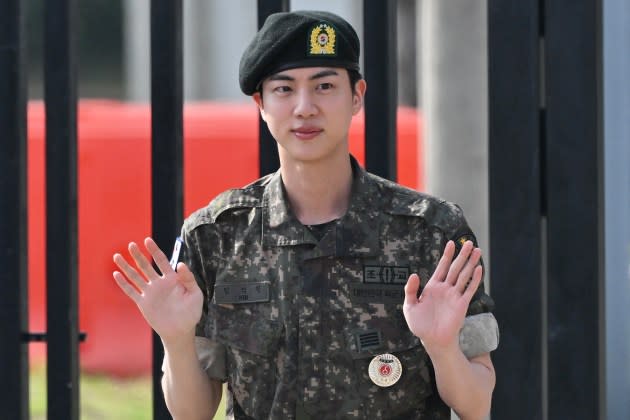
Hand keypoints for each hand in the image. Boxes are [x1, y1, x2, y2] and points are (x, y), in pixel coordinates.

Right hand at [113, 237, 202, 344]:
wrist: (181, 330)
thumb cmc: (191, 312)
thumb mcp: (195, 294)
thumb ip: (189, 279)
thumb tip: (181, 264)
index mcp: (172, 279)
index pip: (161, 261)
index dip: (154, 250)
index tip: (147, 240)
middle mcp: (159, 283)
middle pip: (146, 266)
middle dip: (138, 255)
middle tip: (131, 244)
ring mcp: (150, 292)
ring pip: (135, 276)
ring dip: (126, 267)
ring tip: (117, 256)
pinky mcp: (143, 303)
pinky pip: (131, 292)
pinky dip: (123, 284)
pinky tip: (116, 275)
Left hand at [403, 240, 482, 354]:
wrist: (432, 340)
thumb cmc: (420, 325)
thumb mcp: (410, 306)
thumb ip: (410, 290)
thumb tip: (414, 274)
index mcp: (433, 287)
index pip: (441, 267)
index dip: (446, 255)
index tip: (450, 243)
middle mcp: (445, 289)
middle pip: (455, 268)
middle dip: (462, 255)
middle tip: (468, 242)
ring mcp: (454, 296)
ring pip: (463, 275)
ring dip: (470, 263)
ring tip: (477, 250)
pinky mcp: (462, 304)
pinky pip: (469, 289)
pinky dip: (474, 279)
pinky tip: (479, 269)